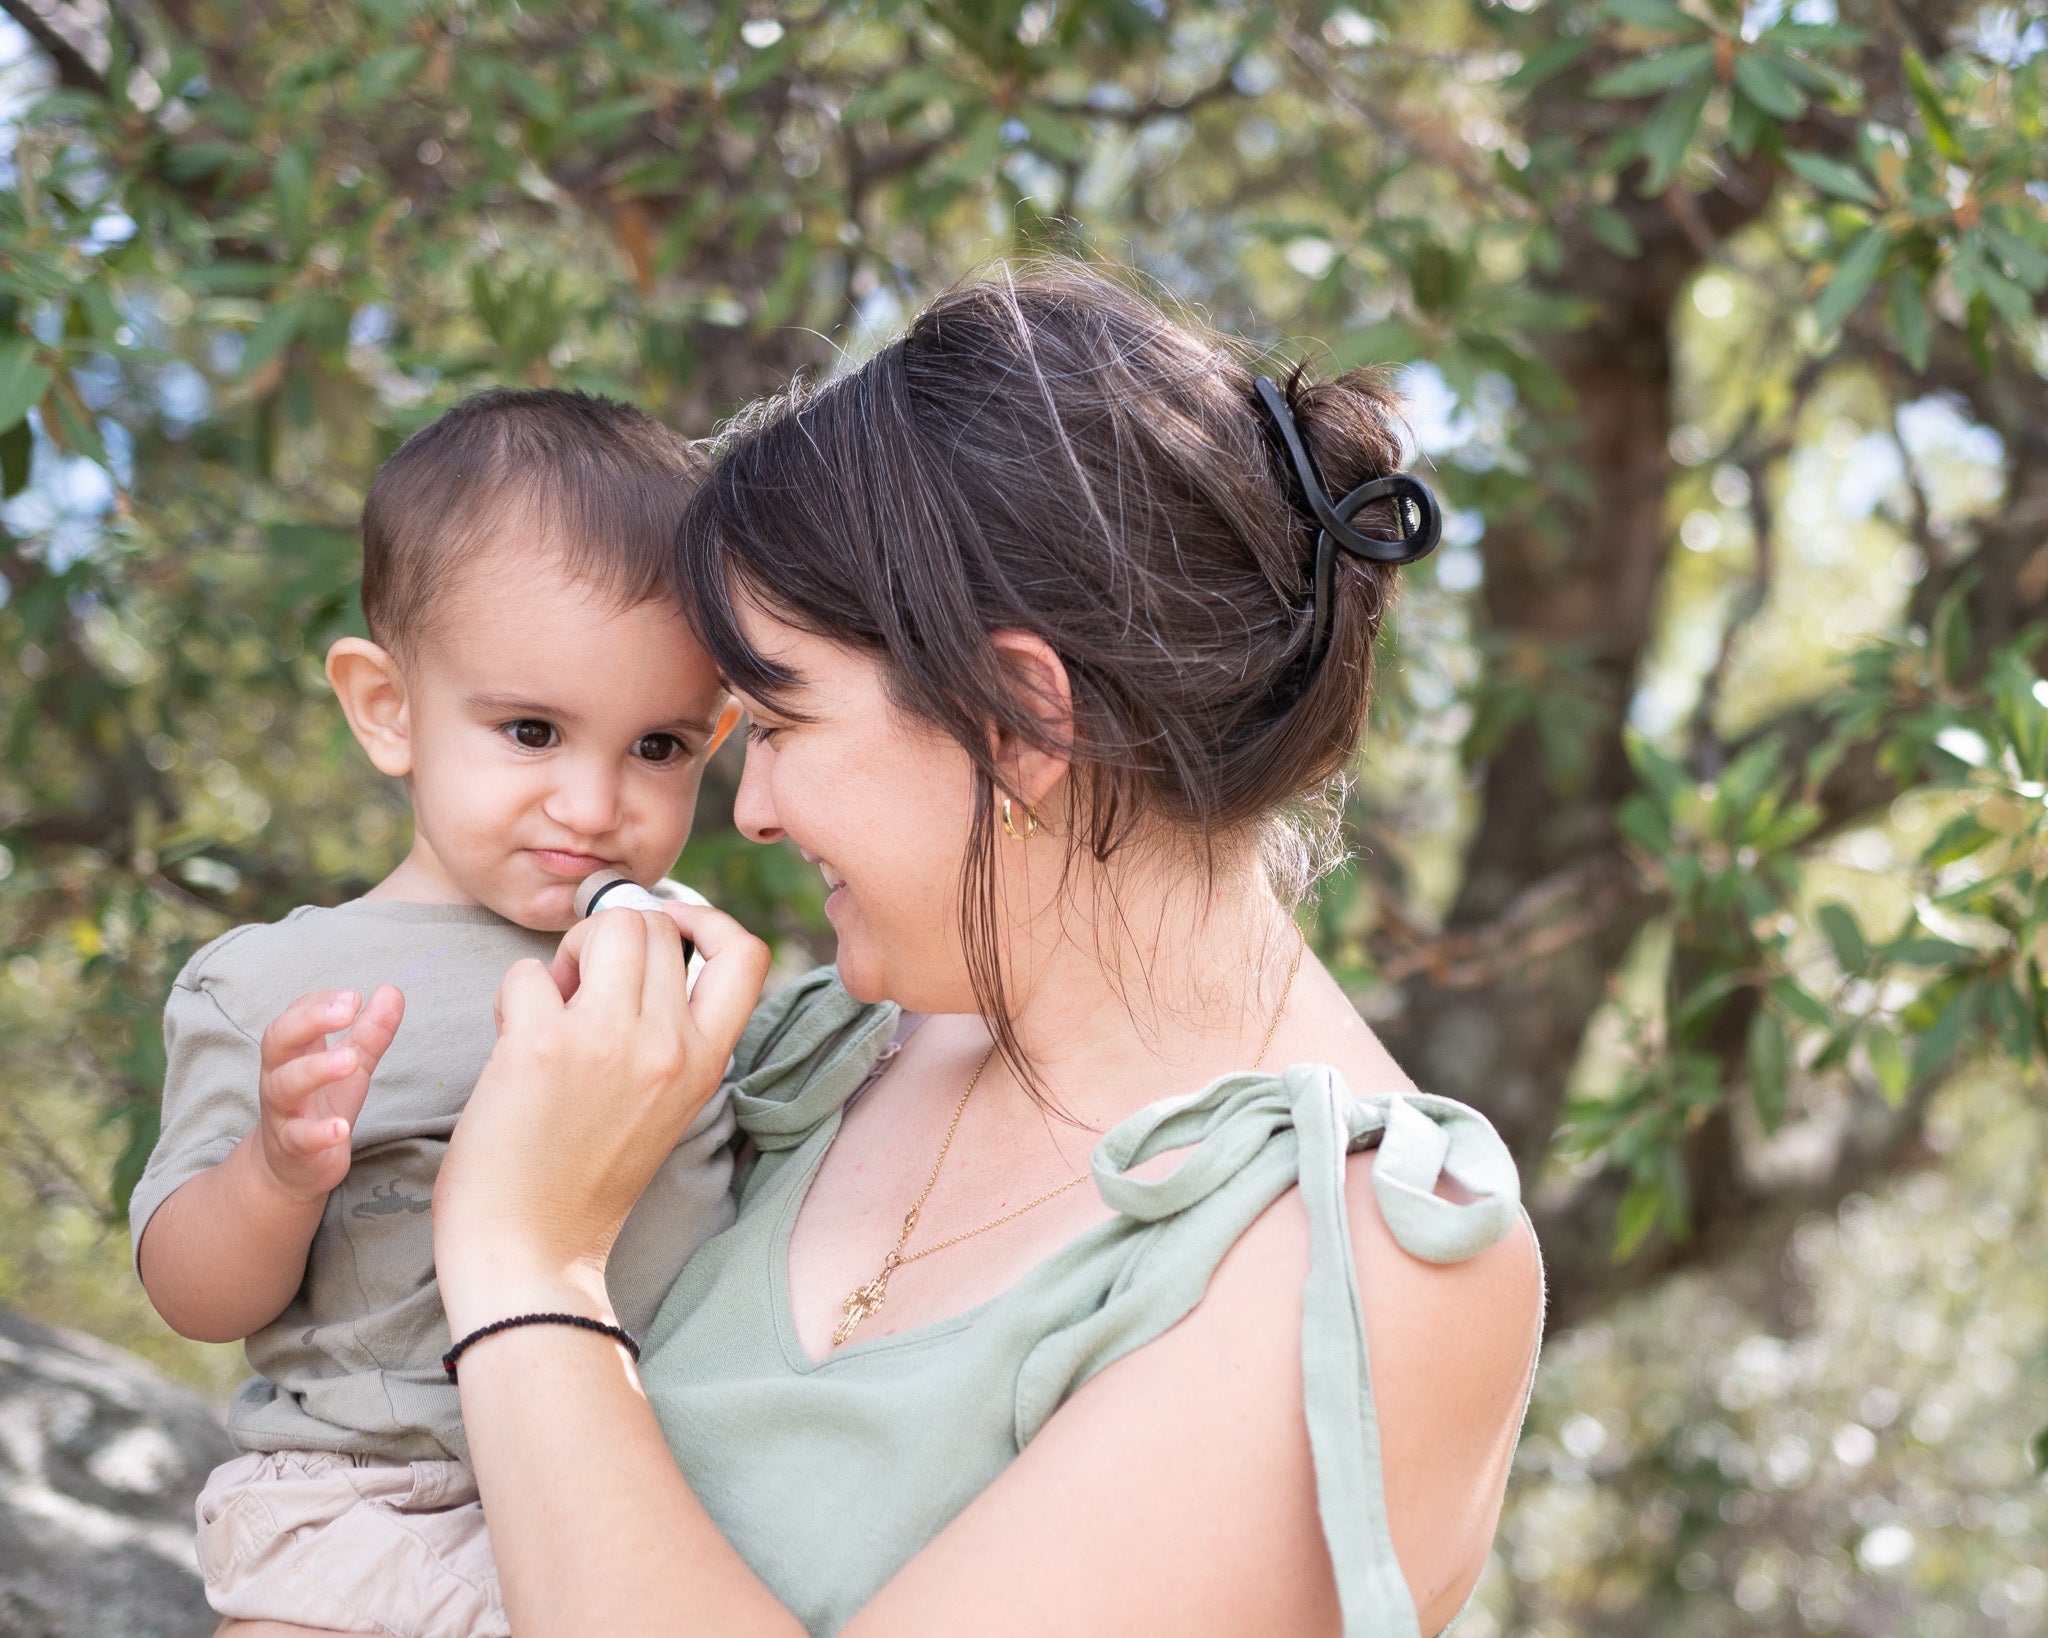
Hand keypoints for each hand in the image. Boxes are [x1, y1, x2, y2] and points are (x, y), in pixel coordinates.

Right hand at [254, 985, 404, 1200]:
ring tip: (350, 1061)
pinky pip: (298, 1137)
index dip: (319, 1003)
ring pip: (285, 1086)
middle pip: (277, 1041)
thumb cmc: (322, 1104)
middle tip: (347, 1012)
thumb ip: (371, 1031)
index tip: (354, 998)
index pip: (294, 1015)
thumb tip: (392, 990)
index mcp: (295, 1052)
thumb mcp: (351, 1064)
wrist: (295, 1165)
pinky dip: (319, 1133)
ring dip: (316, 1070)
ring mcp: (283, 1112)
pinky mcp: (292, 1147)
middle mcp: (280, 1076)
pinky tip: (341, 1128)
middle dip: (309, 1021)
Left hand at [433, 904, 767, 1331]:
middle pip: (655, 925)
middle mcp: (669, 1046)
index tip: (665, 930)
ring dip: (569, 952)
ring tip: (553, 1005)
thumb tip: (637, 950)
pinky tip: (512, 1039)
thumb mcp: (662, 1105)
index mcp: (707, 1063)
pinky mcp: (541, 1046)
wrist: (529, 1252)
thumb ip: (668, 1035)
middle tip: (583, 989)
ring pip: (605, 927)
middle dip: (611, 938)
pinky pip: (527, 972)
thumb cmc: (583, 1180)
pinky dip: (514, 994)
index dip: (703, 919)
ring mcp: (609, 1043)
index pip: (746, 953)